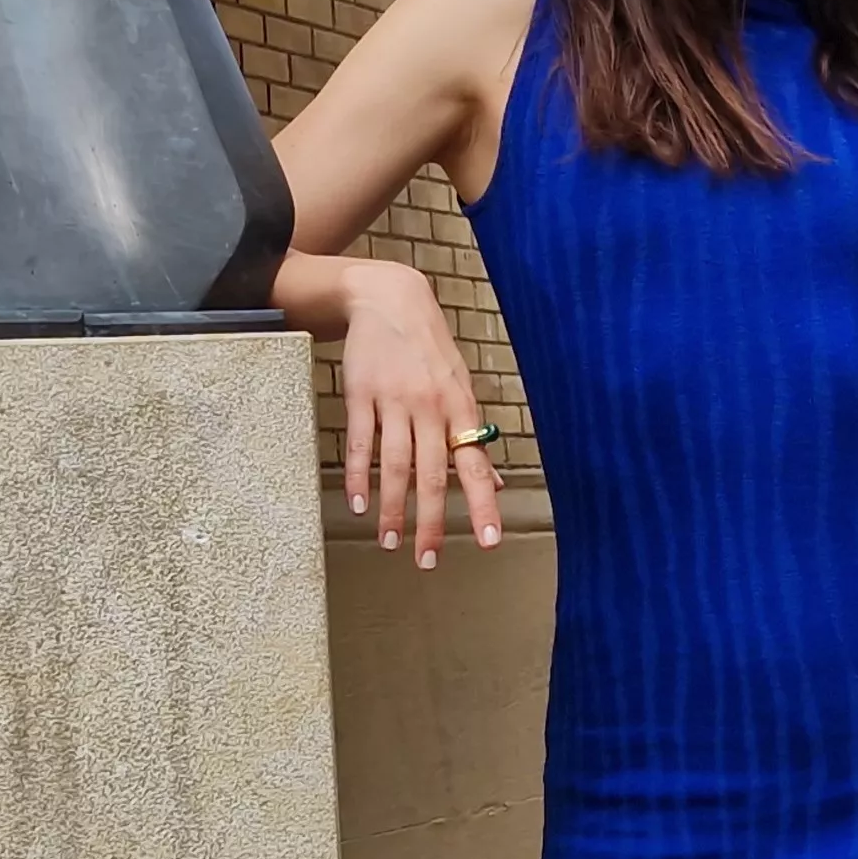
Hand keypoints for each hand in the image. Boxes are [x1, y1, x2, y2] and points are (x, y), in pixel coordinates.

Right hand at [335, 261, 502, 568]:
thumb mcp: (460, 386)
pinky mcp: (361, 394)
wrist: (389, 299)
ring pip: (395, 464)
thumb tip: (498, 481)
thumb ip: (473, 436)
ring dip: (392, 508)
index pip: (475, 465)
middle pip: (432, 474)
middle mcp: (430, 407)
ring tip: (389, 541)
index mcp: (459, 407)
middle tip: (427, 559)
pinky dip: (359, 476)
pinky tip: (360, 503)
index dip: (484, 504)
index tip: (489, 541)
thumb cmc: (430, 349)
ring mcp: (394, 400)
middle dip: (430, 521)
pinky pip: (361, 442)